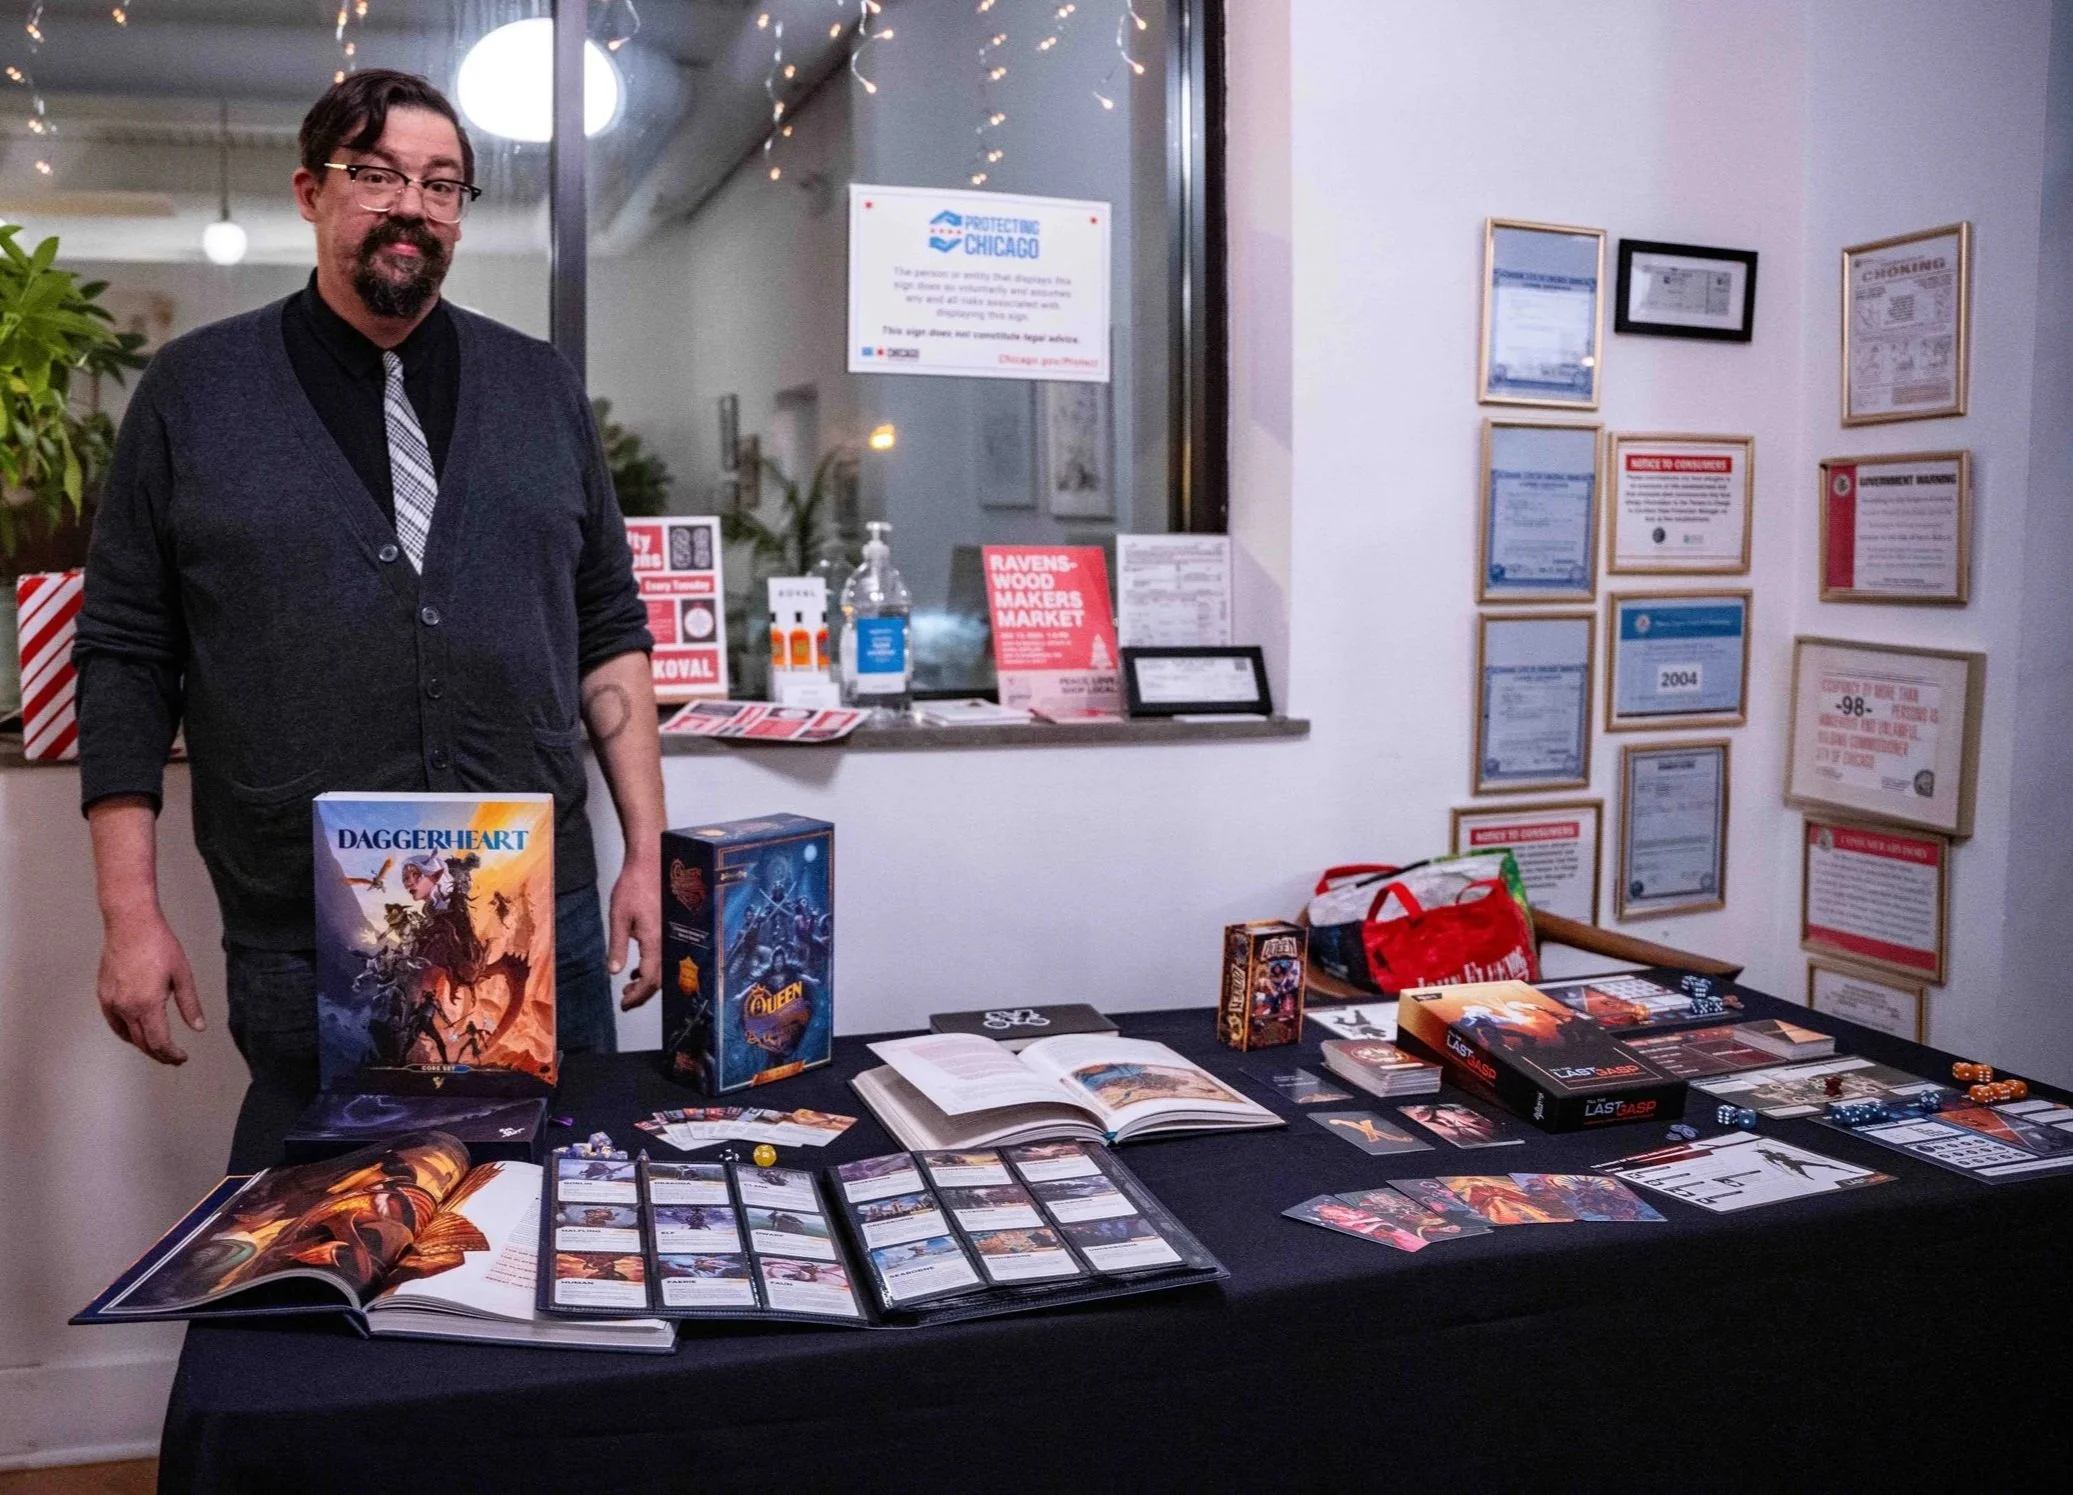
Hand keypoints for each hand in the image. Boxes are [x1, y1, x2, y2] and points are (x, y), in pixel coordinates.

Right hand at [98, 907, 202, 1064]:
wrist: (131, 925)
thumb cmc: (158, 945)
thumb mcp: (183, 975)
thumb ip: (189, 1004)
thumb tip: (198, 1027)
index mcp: (146, 1004)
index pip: (159, 1042)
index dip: (171, 1054)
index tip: (181, 1058)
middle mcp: (125, 1007)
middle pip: (142, 1042)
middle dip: (159, 1054)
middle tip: (173, 1059)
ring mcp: (111, 1001)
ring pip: (126, 1034)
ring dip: (142, 1045)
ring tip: (158, 1050)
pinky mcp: (103, 994)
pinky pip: (113, 1022)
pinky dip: (125, 1033)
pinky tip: (135, 1034)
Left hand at [607, 856, 661, 1009]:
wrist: (651, 862)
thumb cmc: (634, 885)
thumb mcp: (618, 917)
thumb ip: (618, 946)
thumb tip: (614, 972)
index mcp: (655, 941)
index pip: (649, 980)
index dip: (637, 997)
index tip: (624, 1005)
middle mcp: (667, 940)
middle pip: (659, 980)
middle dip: (642, 994)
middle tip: (625, 1001)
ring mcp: (671, 934)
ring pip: (663, 970)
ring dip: (647, 982)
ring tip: (629, 986)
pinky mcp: (670, 928)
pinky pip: (664, 957)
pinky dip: (651, 968)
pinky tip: (637, 967)